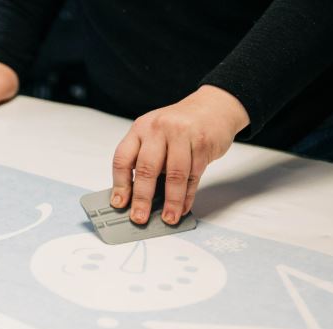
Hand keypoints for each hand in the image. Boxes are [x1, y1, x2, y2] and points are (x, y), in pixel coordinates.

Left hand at [111, 85, 249, 224]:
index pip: (123, 158)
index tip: (119, 204)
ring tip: (168, 218)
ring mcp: (182, 135)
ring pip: (174, 175)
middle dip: (142, 198)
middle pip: (147, 169)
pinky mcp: (203, 144)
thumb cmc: (180, 125)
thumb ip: (144, 160)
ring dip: (171, 201)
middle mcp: (159, 129)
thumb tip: (136, 196)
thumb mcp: (155, 135)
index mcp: (140, 128)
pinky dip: (188, 195)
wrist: (214, 106)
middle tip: (140, 217)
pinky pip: (193, 175)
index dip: (119, 184)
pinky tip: (183, 206)